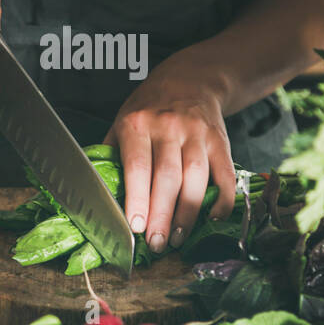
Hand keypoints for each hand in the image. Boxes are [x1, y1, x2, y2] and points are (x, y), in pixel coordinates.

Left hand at [105, 52, 236, 252]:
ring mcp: (197, 134)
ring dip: (188, 214)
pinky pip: (224, 174)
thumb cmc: (148, 108)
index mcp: (137, 124)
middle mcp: (168, 127)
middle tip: (157, 244)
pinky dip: (222, 199)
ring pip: (195, 179)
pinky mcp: (220, 141)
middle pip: (167, 178)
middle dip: (162, 216)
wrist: (190, 80)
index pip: (137, 166)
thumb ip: (111, 154)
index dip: (137, 198)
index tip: (136, 226)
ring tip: (178, 238)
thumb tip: (98, 193)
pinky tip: (213, 218)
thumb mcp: (121, 120)